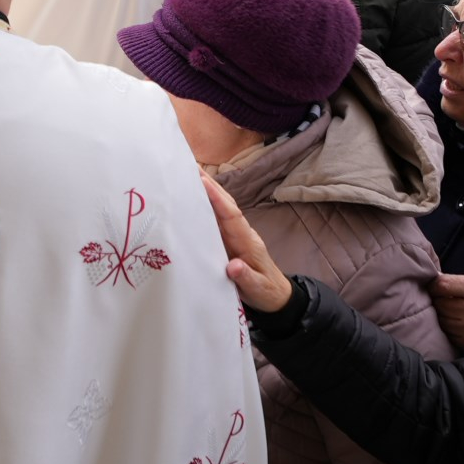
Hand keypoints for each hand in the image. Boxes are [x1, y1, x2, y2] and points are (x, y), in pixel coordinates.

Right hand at [202, 174, 291, 312]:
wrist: (275, 297)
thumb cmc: (266, 292)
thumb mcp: (257, 289)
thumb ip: (246, 277)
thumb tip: (234, 266)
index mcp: (247, 242)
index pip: (231, 216)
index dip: (217, 199)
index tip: (202, 182)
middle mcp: (240, 234)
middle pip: (226, 204)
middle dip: (211, 185)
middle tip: (191, 167)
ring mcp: (234, 236)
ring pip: (220, 209)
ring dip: (207, 191)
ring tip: (188, 174)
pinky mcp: (227, 241)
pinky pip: (215, 219)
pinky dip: (205, 206)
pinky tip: (192, 198)